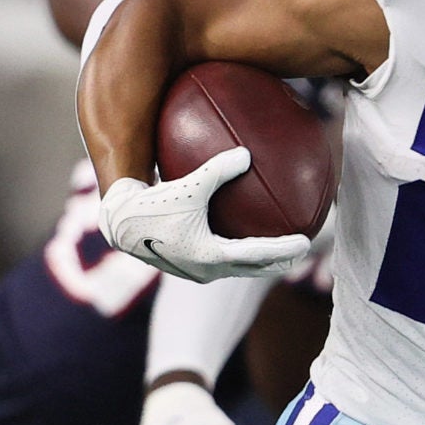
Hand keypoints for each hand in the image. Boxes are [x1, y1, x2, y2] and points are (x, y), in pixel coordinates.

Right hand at [99, 150, 314, 281]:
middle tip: (302, 252)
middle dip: (279, 262)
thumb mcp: (187, 186)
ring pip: (238, 269)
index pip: (258, 256)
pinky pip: (222, 261)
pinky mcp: (187, 264)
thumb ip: (217, 170)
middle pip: (254, 270)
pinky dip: (239, 254)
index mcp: (211, 256)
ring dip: (260, 262)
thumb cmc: (151, 205)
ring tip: (279, 252)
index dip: (284, 250)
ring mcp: (197, 271)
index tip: (306, 243)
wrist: (118, 224)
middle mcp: (207, 270)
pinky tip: (240, 235)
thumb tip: (247, 154)